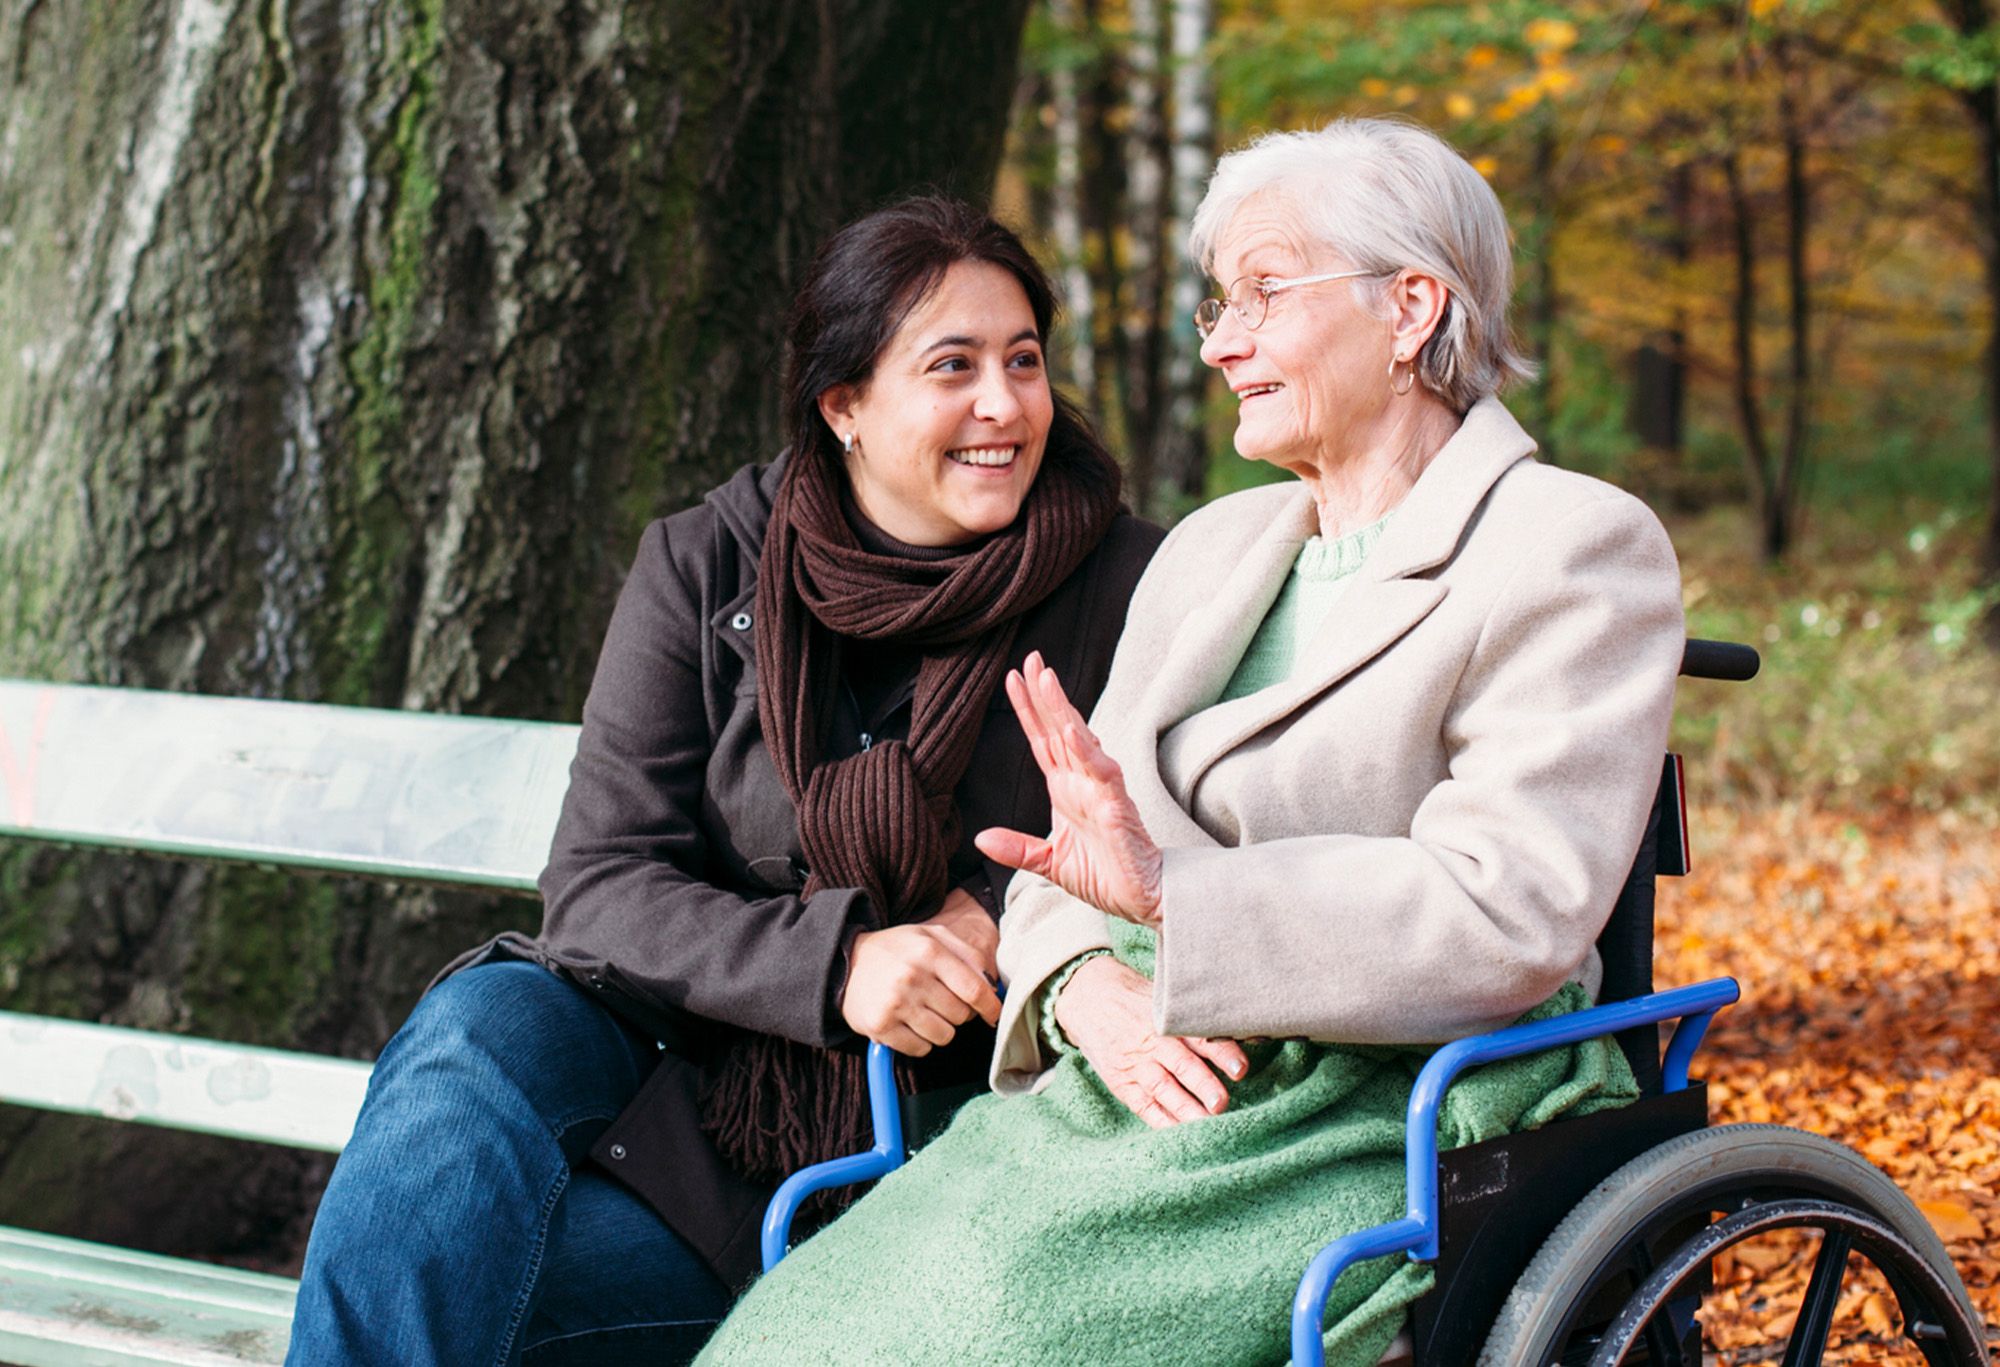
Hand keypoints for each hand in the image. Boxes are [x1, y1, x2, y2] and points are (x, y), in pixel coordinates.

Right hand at [840, 895, 1001, 1056]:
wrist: (846, 963)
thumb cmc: (896, 951)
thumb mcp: (930, 937)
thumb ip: (966, 954)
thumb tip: (993, 985)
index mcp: (929, 951)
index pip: (974, 989)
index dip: (990, 1007)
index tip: (993, 1014)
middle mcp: (912, 976)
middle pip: (961, 1015)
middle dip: (959, 1014)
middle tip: (942, 1004)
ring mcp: (895, 1003)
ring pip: (944, 1036)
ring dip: (940, 1029)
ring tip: (923, 1013)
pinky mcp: (881, 1026)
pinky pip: (921, 1049)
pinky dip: (920, 1042)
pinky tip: (908, 1024)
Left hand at [974, 652, 1164, 925]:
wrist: (1141, 899)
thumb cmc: (1104, 877)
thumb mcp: (1049, 864)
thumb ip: (1018, 848)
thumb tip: (981, 838)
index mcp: (1065, 790)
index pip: (1041, 741)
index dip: (1027, 710)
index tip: (1011, 679)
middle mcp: (1082, 781)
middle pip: (1058, 729)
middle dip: (1044, 694)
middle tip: (1031, 659)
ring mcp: (1100, 789)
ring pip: (1078, 740)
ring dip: (1062, 709)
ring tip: (1046, 677)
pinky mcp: (1117, 804)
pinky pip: (1102, 772)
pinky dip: (1086, 751)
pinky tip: (1072, 731)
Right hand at [1053, 957, 1247, 1128]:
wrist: (1087, 997)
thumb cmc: (1137, 998)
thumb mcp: (1163, 998)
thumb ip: (1195, 1017)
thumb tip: (1246, 1030)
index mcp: (1166, 1020)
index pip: (1198, 1037)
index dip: (1221, 1053)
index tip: (1241, 1069)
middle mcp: (1152, 1043)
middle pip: (1181, 1066)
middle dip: (1204, 1086)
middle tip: (1222, 1104)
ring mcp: (1135, 1065)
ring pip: (1163, 1090)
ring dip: (1186, 1108)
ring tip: (1208, 1125)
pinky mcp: (1122, 1083)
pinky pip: (1143, 1106)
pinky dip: (1161, 1121)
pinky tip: (1180, 1134)